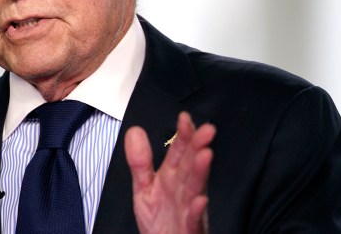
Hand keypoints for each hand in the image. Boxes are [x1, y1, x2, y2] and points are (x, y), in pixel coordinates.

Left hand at [125, 112, 215, 233]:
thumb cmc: (158, 221)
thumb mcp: (143, 189)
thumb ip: (139, 162)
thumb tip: (134, 131)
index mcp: (171, 177)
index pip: (178, 152)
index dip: (182, 135)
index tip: (184, 118)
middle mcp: (183, 189)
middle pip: (191, 165)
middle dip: (198, 147)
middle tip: (206, 130)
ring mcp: (189, 208)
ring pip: (196, 188)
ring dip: (200, 172)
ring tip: (205, 155)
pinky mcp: (191, 228)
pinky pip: (194, 219)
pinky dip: (196, 210)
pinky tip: (200, 200)